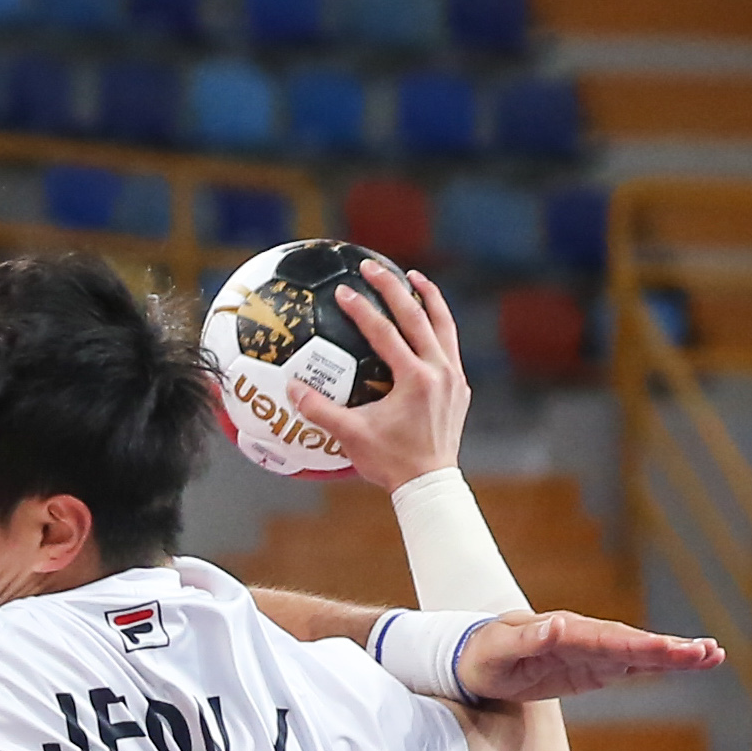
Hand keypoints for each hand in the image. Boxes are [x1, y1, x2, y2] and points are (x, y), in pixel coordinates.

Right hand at [288, 260, 468, 492]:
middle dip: (393, 287)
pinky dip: (438, 325)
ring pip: (444, 325)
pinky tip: (427, 321)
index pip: (385, 332)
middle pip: (418, 316)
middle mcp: (439, 371)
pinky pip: (450, 345)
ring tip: (414, 276)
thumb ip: (319, 410)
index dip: (361, 309)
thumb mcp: (350, 436)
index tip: (342, 290)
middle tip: (371, 267)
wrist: (429, 484)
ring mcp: (454, 378)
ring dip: (429, 298)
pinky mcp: (460, 388)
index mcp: (414, 378)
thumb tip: (291, 388)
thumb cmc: (389, 461)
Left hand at [457, 611, 724, 702]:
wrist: (473, 657)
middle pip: (630, 643)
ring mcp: (590, 651)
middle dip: (667, 649)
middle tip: (707, 652)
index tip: (668, 649)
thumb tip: (556, 627)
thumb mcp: (496, 650)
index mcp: (561, 630)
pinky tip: (691, 662)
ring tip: (712, 655)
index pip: (604, 639)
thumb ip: (525, 640)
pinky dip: (660, 664)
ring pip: (638, 652)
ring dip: (673, 654)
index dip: (637, 645)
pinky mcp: (593, 666)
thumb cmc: (482, 655)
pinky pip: (631, 665)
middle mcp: (582, 636)